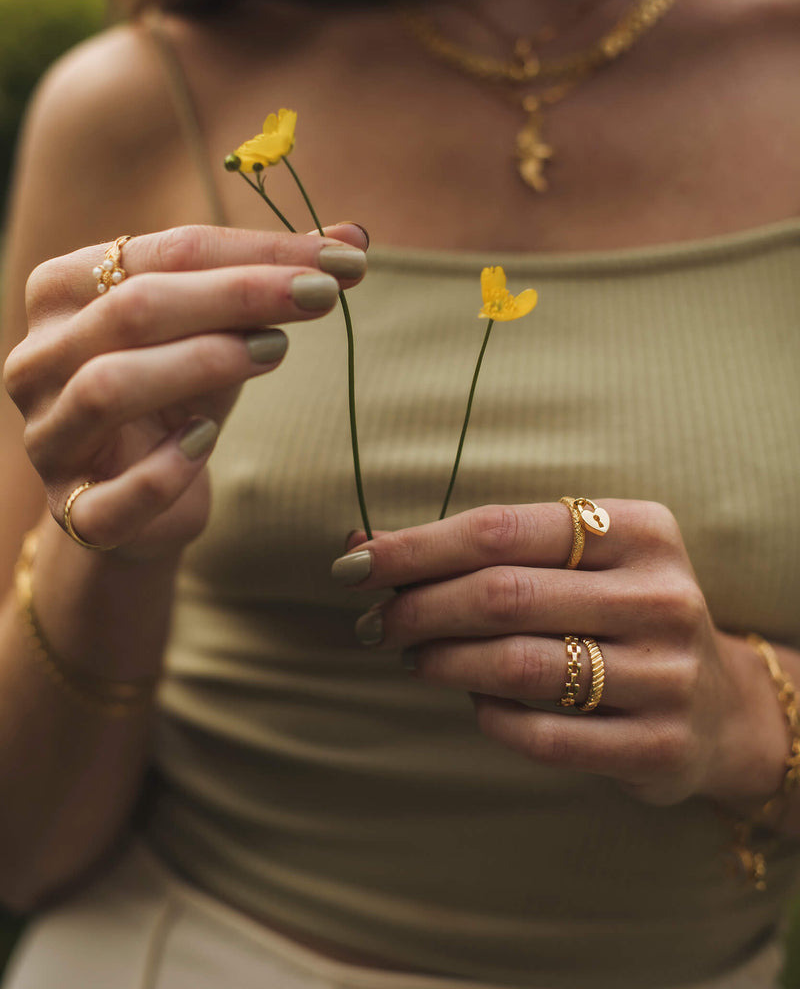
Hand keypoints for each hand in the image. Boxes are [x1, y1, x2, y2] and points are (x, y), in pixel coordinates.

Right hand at [4, 223, 366, 558]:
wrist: (144, 496)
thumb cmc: (178, 391)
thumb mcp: (220, 328)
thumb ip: (274, 279)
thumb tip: (355, 236)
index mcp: (64, 289)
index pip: (164, 251)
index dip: (257, 251)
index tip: (339, 259)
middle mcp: (39, 357)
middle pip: (134, 308)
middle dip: (239, 295)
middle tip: (323, 296)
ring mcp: (49, 436)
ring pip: (109, 387)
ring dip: (203, 363)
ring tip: (278, 352)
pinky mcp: (73, 509)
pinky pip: (112, 494)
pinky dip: (165, 468)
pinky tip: (207, 441)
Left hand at [339, 501, 786, 807]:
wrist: (718, 706)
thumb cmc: (618, 613)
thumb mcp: (576, 562)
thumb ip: (484, 549)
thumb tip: (360, 540)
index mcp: (639, 530)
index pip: (501, 529)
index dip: (417, 547)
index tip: (355, 564)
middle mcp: (660, 597)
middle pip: (504, 595)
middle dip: (418, 608)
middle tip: (373, 623)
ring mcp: (666, 674)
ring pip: (517, 665)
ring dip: (442, 661)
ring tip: (411, 657)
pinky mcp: (658, 746)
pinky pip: (543, 735)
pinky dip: (490, 717)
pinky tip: (474, 702)